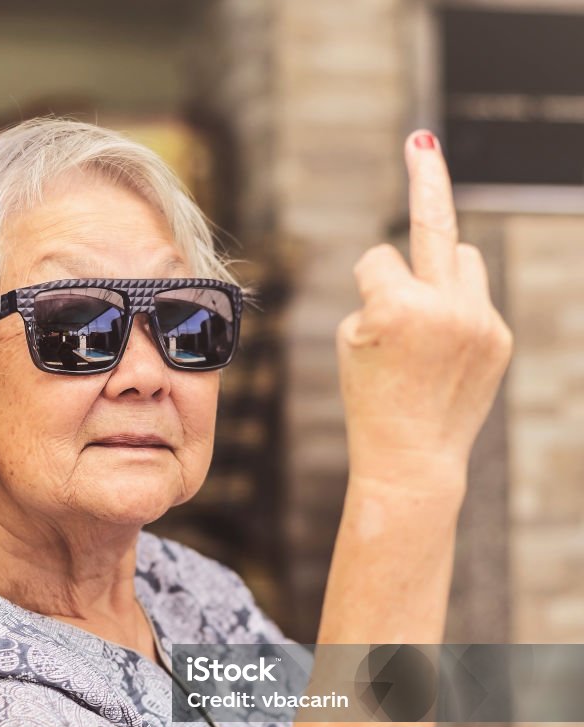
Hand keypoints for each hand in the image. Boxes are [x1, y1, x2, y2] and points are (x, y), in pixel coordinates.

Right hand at [337, 131, 511, 493]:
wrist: (412, 459)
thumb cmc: (371, 399)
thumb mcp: (354, 339)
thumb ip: (381, 289)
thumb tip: (418, 255)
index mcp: (399, 306)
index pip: (375, 259)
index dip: (364, 289)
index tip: (368, 329)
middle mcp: (447, 307)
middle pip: (435, 222)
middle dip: (425, 178)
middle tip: (420, 139)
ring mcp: (480, 321)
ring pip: (463, 257)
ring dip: (443, 269)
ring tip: (427, 316)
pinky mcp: (500, 337)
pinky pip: (476, 296)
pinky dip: (458, 310)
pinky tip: (445, 350)